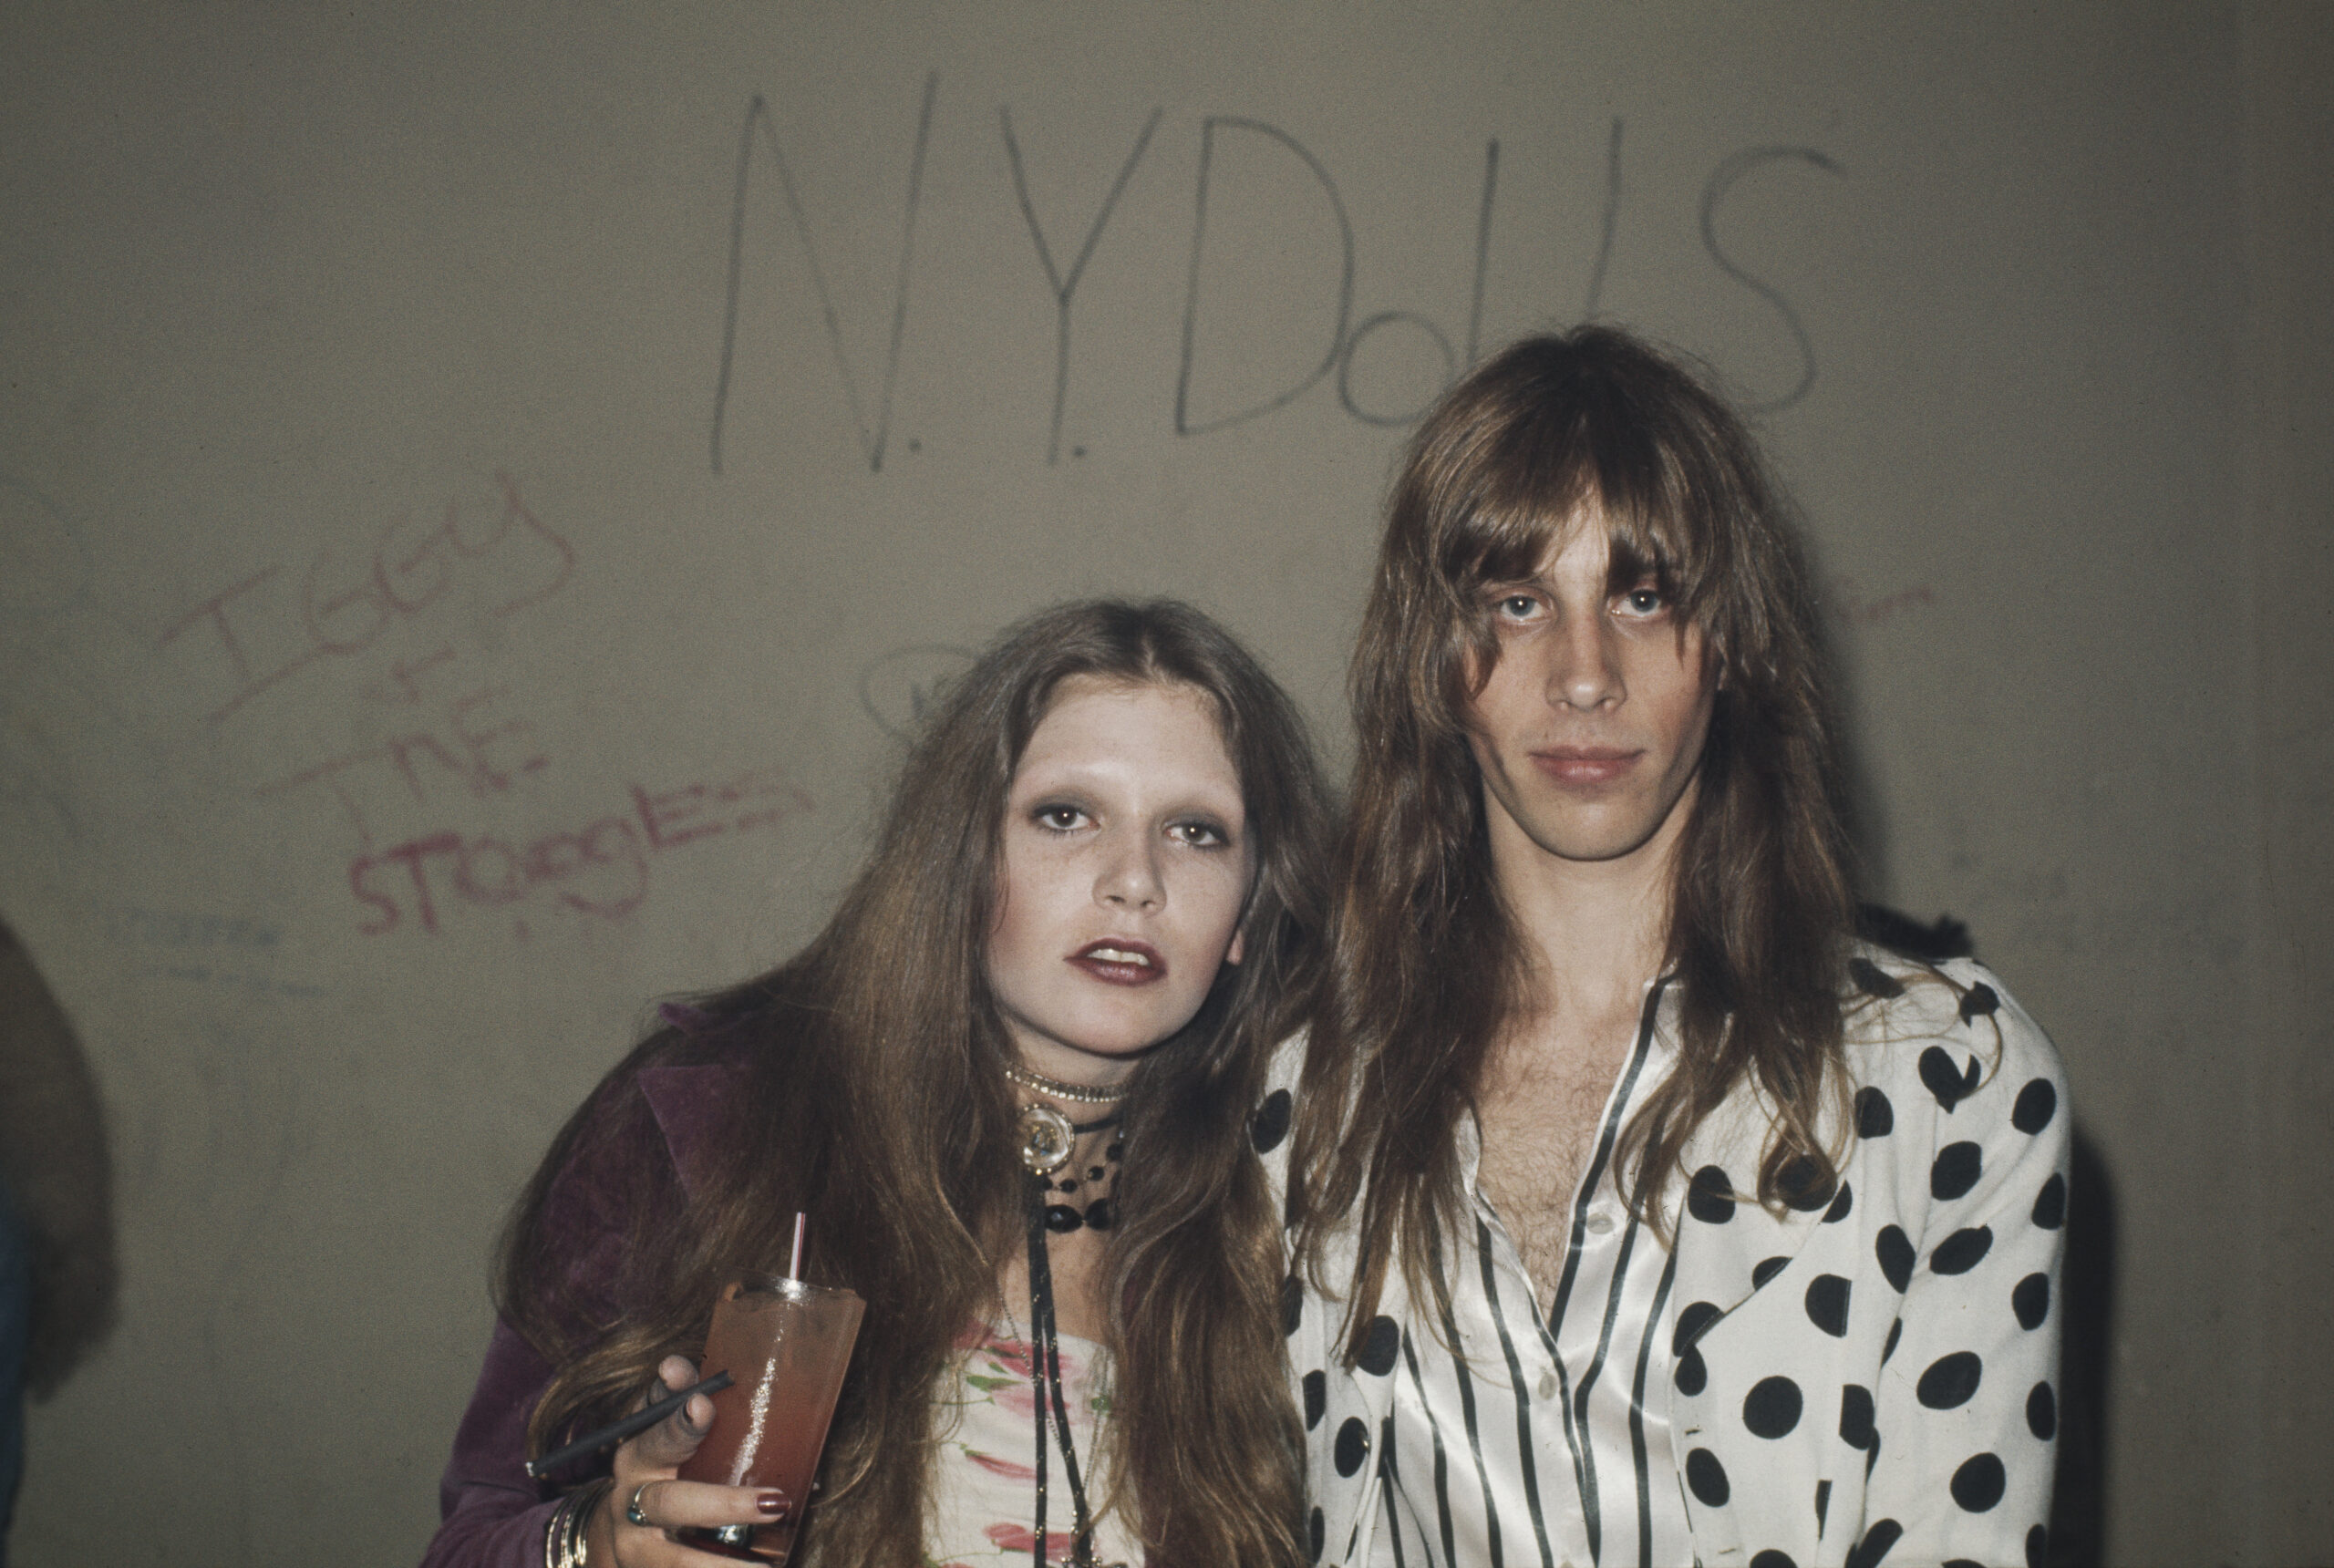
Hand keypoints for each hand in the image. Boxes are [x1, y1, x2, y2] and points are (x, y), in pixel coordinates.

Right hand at [586, 1355, 790, 1565]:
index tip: (702, 1404)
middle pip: (671, 1504)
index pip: (658, 1436)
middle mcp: (630, 1503)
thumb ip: (674, 1397)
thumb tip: (678, 1365)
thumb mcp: (659, 1430)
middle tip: (773, 1502)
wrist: (615, 1529)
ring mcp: (634, 1547)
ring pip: (673, 1560)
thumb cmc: (654, 1466)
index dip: (679, 1423)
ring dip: (721, 1567)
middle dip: (724, 1505)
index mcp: (638, 1456)